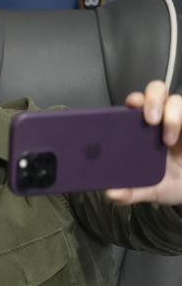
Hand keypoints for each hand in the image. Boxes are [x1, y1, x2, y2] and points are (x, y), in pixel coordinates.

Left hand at [106, 80, 181, 204]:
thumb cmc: (168, 182)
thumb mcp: (149, 190)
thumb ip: (130, 192)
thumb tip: (111, 193)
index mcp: (141, 129)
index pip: (135, 104)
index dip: (133, 99)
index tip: (131, 105)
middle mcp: (161, 119)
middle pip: (156, 92)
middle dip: (152, 100)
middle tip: (150, 120)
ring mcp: (180, 121)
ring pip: (176, 101)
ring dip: (173, 117)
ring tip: (168, 140)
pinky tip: (181, 139)